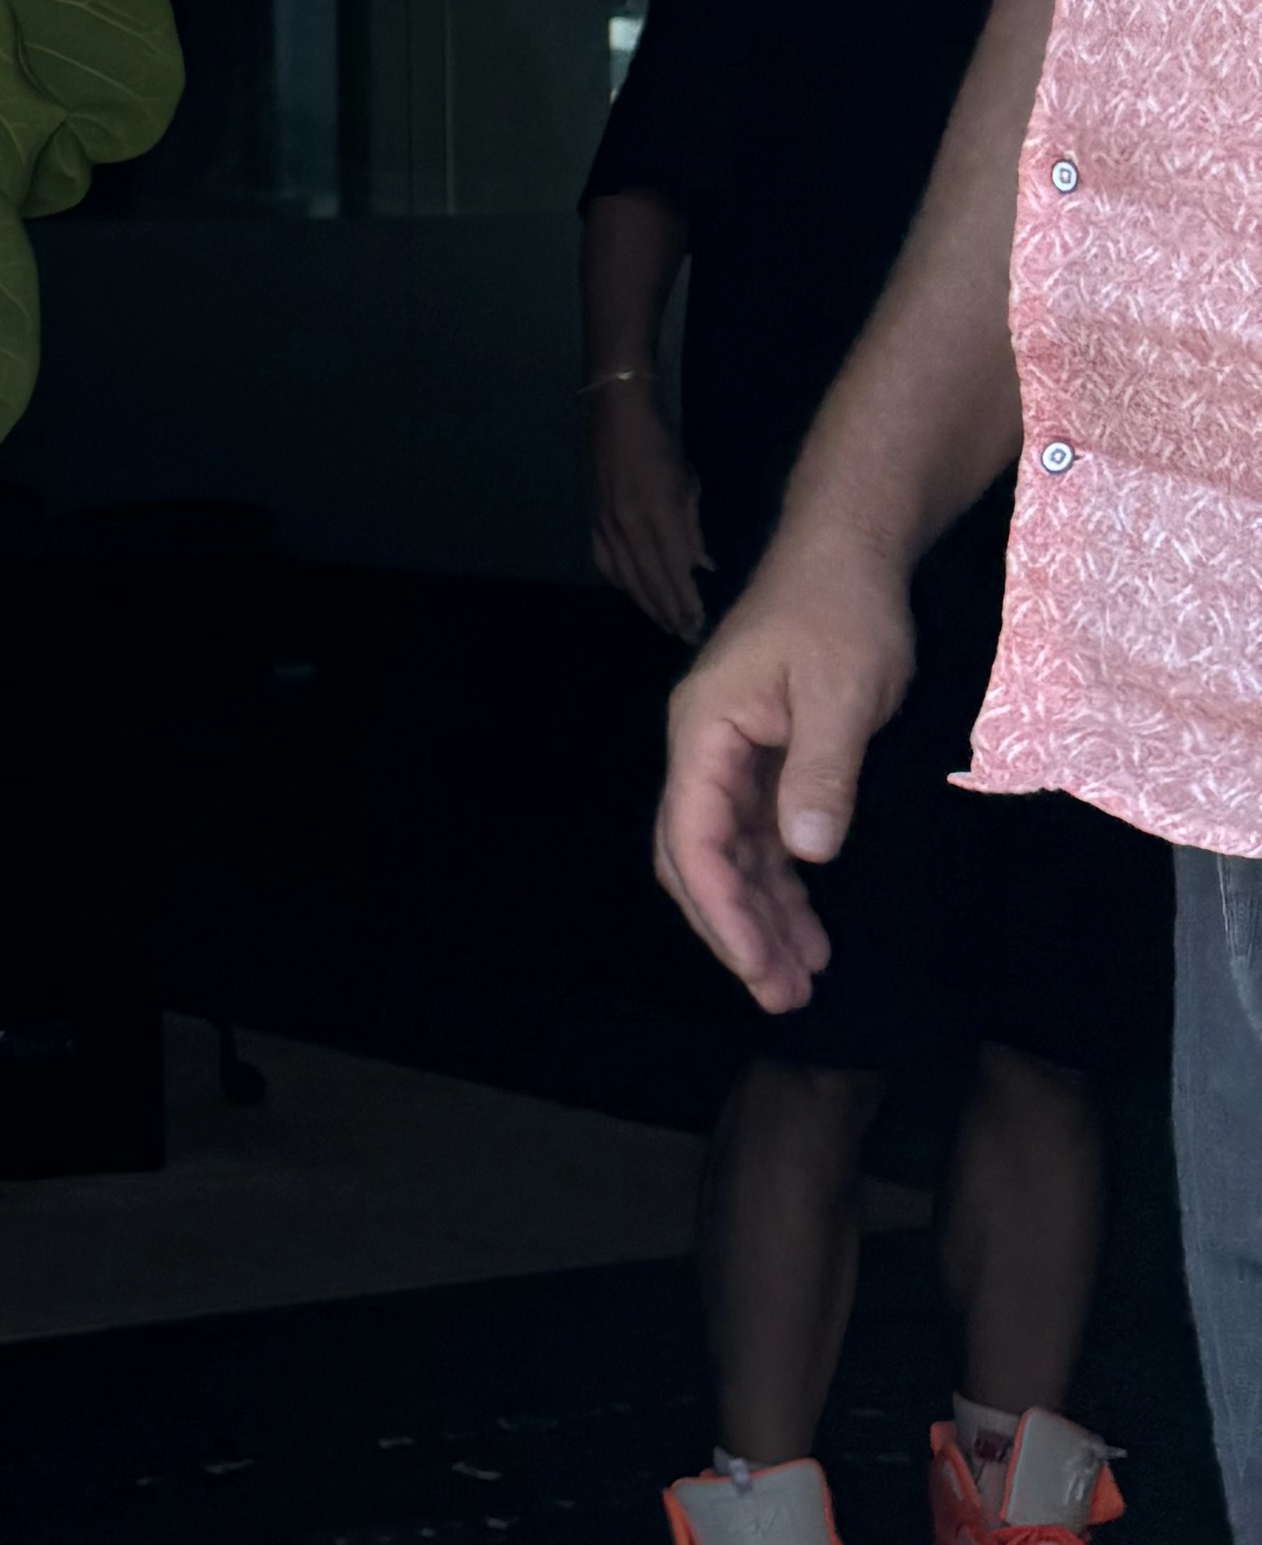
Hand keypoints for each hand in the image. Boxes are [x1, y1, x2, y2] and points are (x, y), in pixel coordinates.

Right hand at [586, 389, 708, 640]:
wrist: (613, 417)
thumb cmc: (659, 445)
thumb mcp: (687, 483)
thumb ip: (693, 528)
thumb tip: (704, 566)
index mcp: (657, 515)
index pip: (676, 570)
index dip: (687, 601)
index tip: (700, 624)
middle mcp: (629, 527)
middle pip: (651, 582)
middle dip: (670, 612)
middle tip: (686, 636)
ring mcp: (606, 527)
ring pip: (626, 579)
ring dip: (647, 604)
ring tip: (664, 623)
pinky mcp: (592, 522)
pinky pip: (604, 564)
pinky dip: (619, 583)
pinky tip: (631, 593)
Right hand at [654, 527, 915, 1013]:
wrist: (850, 550)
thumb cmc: (842, 610)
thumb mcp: (842, 690)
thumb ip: (822, 774)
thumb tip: (808, 855)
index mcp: (704, 732)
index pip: (693, 838)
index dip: (721, 911)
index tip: (760, 967)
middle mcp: (704, 749)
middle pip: (696, 857)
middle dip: (735, 929)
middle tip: (784, 995)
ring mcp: (732, 754)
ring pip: (730, 853)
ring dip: (762, 914)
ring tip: (804, 976)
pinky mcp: (765, 756)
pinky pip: (760, 834)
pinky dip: (781, 882)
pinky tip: (810, 922)